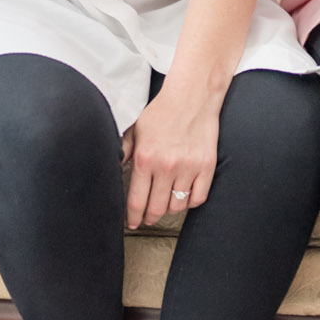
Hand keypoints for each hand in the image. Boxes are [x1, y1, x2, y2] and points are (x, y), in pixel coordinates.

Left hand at [124, 81, 220, 229]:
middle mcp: (166, 166)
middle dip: (150, 217)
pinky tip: (184, 196)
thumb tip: (113, 168)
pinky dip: (190, 202)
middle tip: (148, 218)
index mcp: (145, 158)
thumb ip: (123, 151)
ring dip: (169, 209)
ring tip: (166, 204)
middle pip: (157, 208)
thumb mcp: (135, 130)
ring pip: (177, 206)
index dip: (133, 217)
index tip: (133, 223)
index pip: (136, 200)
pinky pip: (198, 198)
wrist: (192, 97)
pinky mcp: (207, 167)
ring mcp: (188, 168)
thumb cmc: (162, 112)